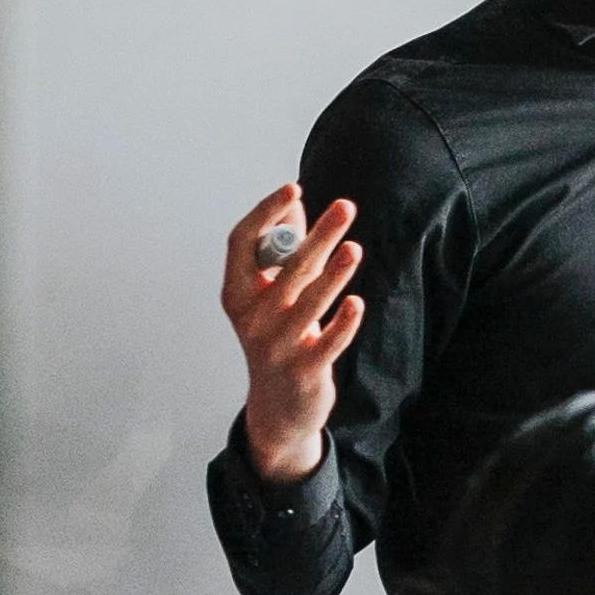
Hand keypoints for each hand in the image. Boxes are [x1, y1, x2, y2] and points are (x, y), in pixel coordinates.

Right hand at [225, 183, 365, 478]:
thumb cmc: (277, 336)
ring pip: (309, 304)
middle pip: (286, 268)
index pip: (242, 243)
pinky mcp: (304, 371)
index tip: (293, 188)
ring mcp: (276, 347)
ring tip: (354, 248)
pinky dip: (342, 324)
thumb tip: (294, 203)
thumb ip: (282, 252)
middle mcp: (252, 318)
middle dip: (317, 236)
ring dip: (333, 275)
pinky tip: (356, 304)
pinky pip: (328, 343)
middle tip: (345, 207)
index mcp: (237, 293)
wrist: (279, 406)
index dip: (266, 213)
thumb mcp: (271, 296)